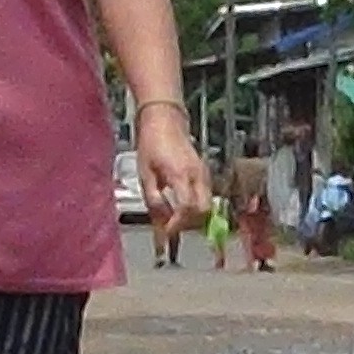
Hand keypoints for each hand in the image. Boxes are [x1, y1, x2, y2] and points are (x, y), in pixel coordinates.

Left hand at [132, 110, 212, 231]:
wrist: (164, 121)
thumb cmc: (151, 144)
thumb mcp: (145, 174)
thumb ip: (153, 200)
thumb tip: (159, 221)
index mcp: (180, 174)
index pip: (187, 208)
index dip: (177, 224)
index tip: (166, 232)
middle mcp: (197, 175)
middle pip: (204, 210)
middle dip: (189, 224)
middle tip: (172, 227)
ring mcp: (204, 174)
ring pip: (207, 205)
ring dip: (193, 216)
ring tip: (174, 217)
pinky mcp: (204, 173)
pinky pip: (205, 196)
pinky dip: (195, 206)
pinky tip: (179, 206)